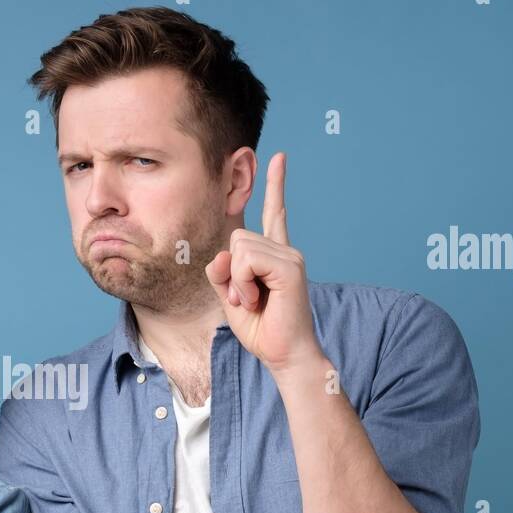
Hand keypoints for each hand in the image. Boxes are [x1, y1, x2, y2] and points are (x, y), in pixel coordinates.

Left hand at [204, 152, 322, 374]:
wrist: (284, 354)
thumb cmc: (262, 329)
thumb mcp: (230, 297)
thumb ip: (221, 272)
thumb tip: (222, 254)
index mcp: (273, 255)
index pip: (274, 213)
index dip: (275, 185)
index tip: (279, 157)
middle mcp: (285, 250)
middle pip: (236, 237)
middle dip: (230, 272)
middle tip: (245, 299)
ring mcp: (290, 255)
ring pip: (239, 248)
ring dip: (236, 281)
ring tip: (253, 301)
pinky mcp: (290, 266)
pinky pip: (248, 260)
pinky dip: (243, 283)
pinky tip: (257, 299)